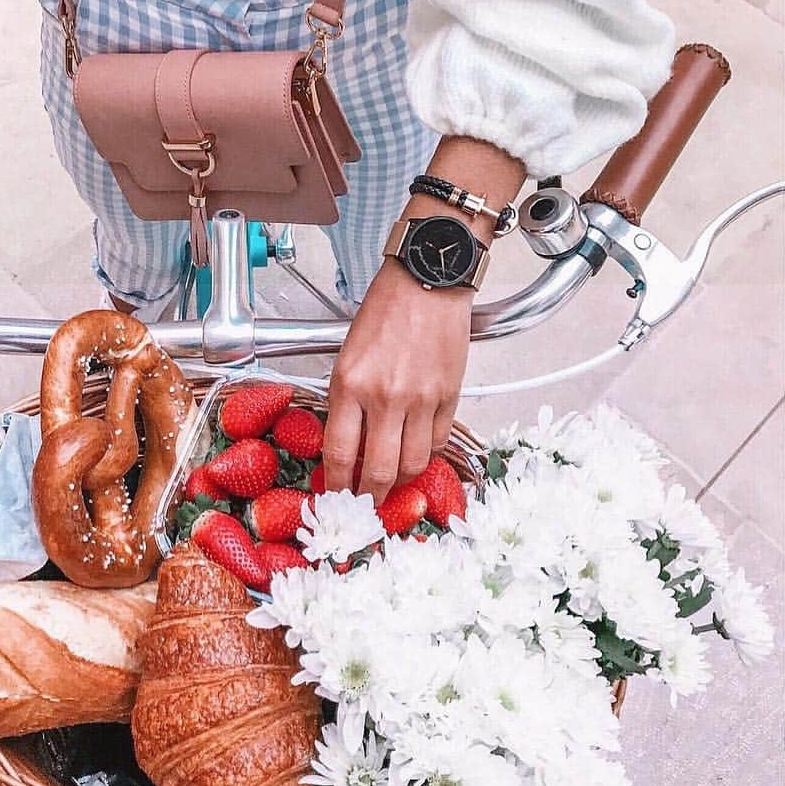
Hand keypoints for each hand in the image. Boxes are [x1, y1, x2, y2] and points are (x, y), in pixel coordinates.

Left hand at [325, 258, 471, 502]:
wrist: (428, 280)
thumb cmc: (384, 311)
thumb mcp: (348, 354)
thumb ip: (346, 400)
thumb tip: (346, 445)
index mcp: (350, 384)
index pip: (339, 453)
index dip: (336, 484)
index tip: (335, 496)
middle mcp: (385, 396)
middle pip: (377, 472)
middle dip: (368, 497)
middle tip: (364, 505)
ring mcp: (421, 399)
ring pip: (411, 464)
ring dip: (399, 481)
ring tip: (390, 482)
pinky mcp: (449, 396)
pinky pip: (437, 442)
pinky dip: (425, 455)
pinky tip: (415, 452)